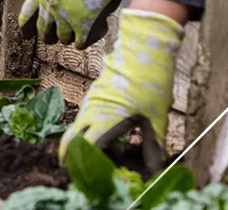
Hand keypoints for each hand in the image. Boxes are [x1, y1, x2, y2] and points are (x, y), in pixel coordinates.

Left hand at [20, 0, 136, 47]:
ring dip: (65, 37)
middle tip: (50, 38)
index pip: (26, 15)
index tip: (25, 35)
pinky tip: (83, 40)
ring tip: (70, 36)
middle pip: (43, 30)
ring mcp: (66, 17)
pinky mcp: (84, 24)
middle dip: (46, 36)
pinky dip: (81, 42)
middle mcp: (49, 7)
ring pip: (62, 38)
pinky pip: (79, 42)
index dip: (25, 28)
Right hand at [61, 10, 179, 167]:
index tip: (98, 178)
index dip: (89, 167)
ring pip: (79, 130)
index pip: (86, 150)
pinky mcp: (94, 96)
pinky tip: (120, 135)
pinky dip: (95, 131)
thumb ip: (152, 146)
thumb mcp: (156, 119)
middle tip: (87, 171)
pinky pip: (87, 118)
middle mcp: (90, 112)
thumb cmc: (150, 84)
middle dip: (75, 158)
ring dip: (90, 145)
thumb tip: (153, 171)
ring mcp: (90, 102)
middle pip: (71, 141)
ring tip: (118, 154)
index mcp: (104, 120)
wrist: (142, 51)